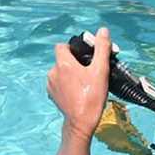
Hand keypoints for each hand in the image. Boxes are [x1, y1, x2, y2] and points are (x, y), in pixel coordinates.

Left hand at [47, 27, 111, 144]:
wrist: (81, 122)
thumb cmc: (92, 97)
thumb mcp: (100, 71)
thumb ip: (101, 48)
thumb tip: (103, 31)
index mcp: (63, 64)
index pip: (62, 46)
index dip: (73, 48)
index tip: (84, 55)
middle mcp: (53, 72)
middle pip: (62, 59)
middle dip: (74, 62)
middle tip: (89, 70)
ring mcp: (50, 84)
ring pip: (60, 71)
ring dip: (70, 73)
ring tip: (84, 82)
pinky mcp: (52, 95)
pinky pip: (58, 82)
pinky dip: (66, 83)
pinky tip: (78, 91)